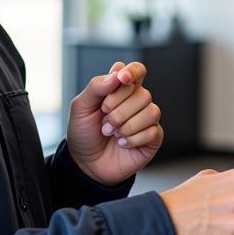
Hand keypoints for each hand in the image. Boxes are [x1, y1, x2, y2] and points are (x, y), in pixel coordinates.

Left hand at [66, 61, 162, 184]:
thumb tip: (117, 74)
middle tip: (104, 122)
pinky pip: (152, 131)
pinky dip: (133, 139)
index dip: (133, 71)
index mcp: (120, 89)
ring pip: (151, 111)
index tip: (122, 79)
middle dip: (119, 110)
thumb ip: (96, 87)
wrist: (86, 163)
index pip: (137, 70)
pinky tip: (122, 143)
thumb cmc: (84, 133)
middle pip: (142, 93)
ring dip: (126, 125)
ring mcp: (146, 120)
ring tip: (112, 133)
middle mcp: (136, 101)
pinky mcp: (153, 138)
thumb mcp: (80, 107)